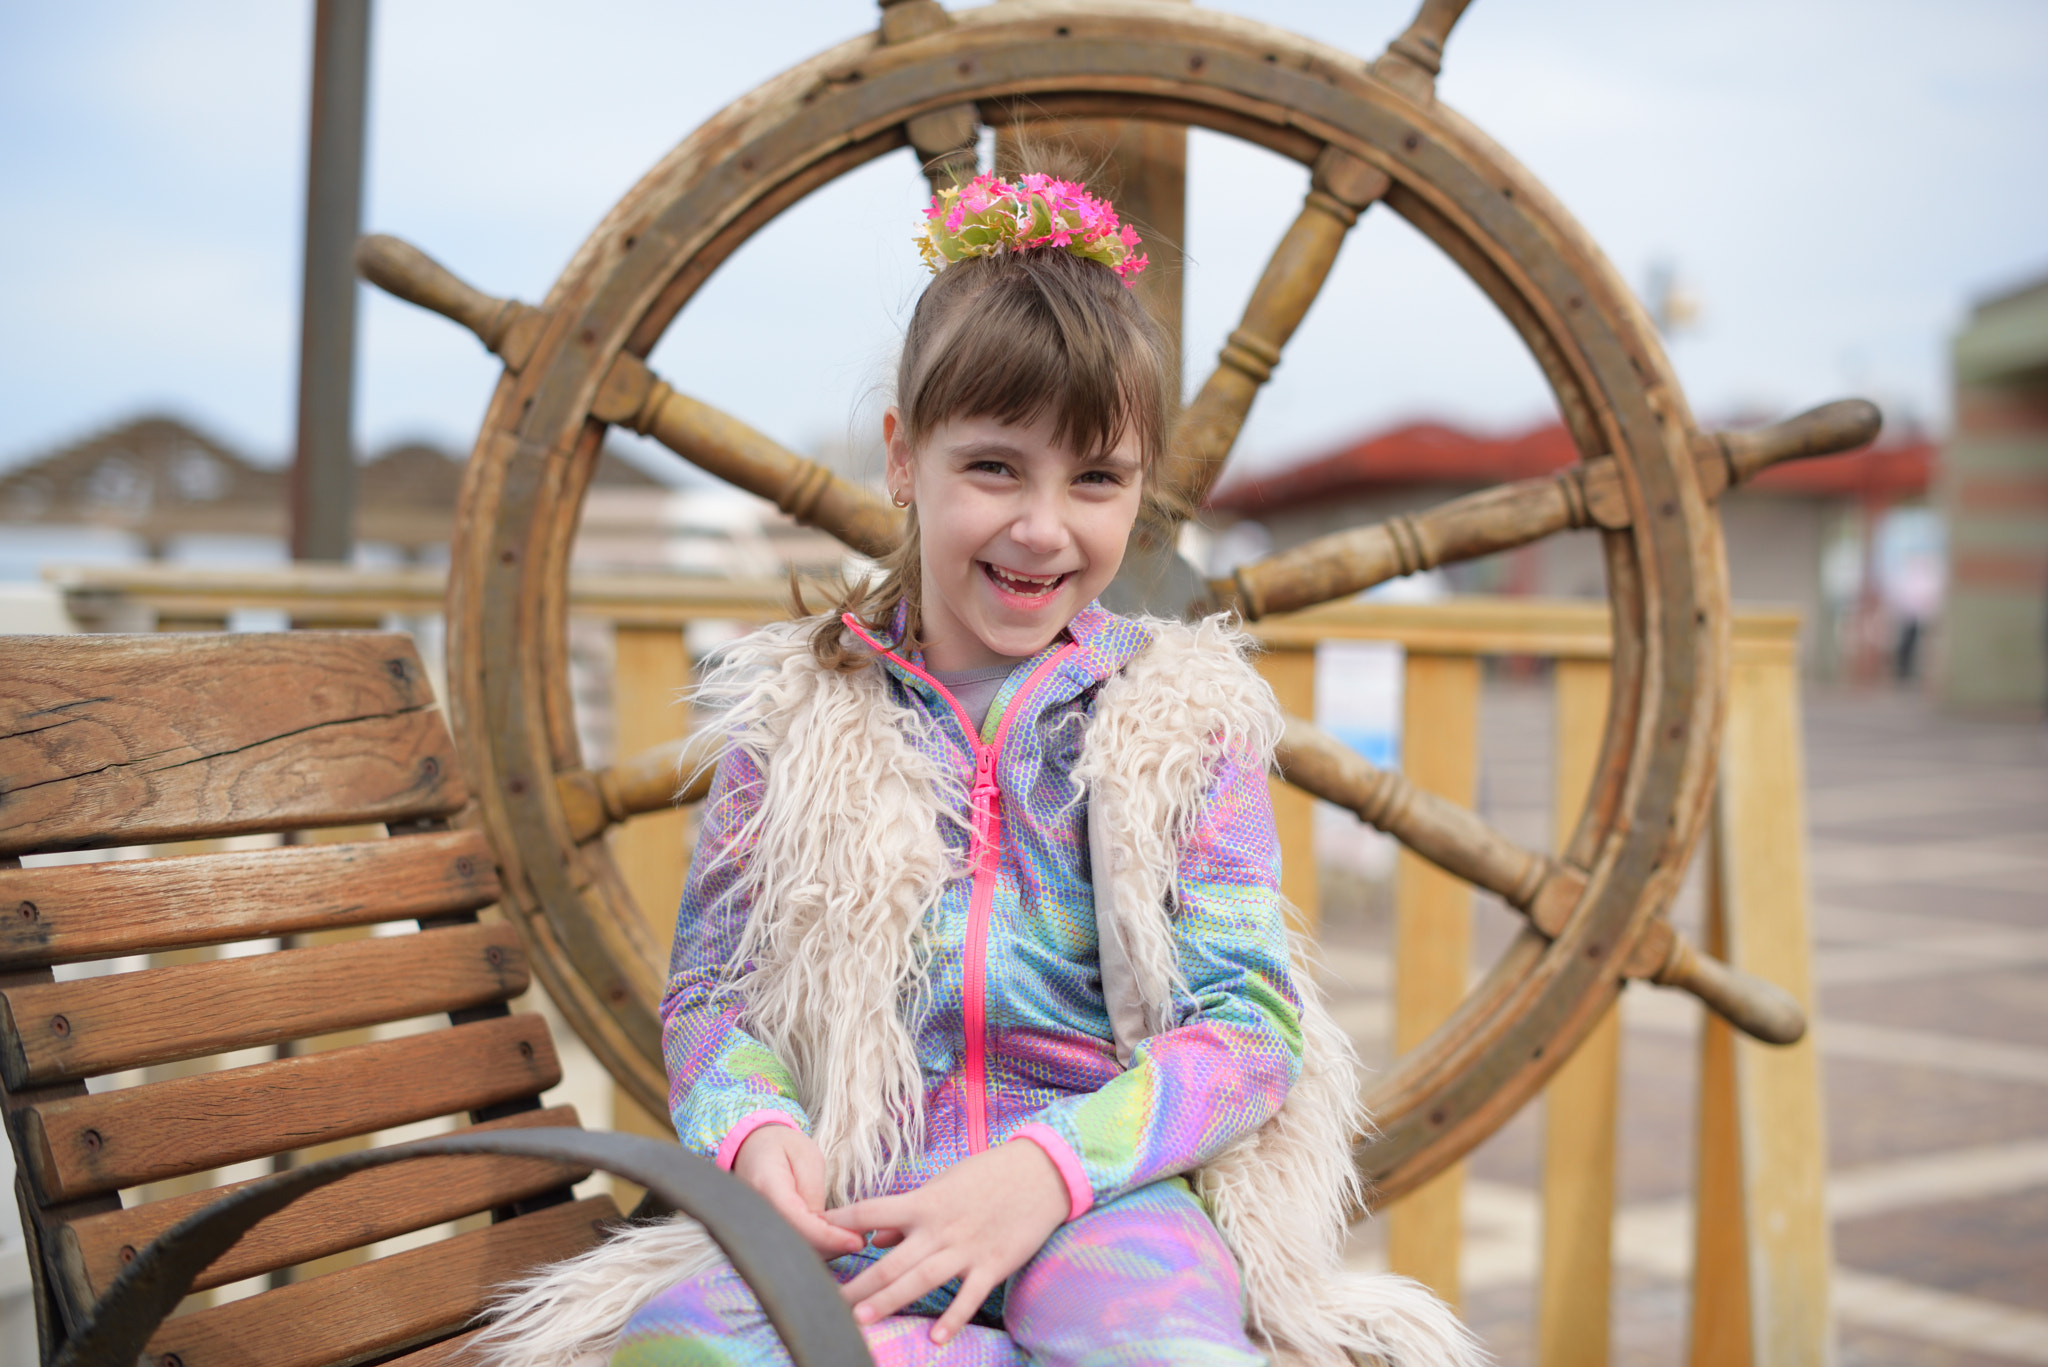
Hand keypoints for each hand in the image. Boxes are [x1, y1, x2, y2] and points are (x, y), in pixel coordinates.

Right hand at [731, 1124, 865, 1259]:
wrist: (752, 1148)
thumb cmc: (781, 1147)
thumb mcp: (806, 1156)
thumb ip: (813, 1191)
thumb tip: (823, 1226)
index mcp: (766, 1187)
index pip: (798, 1223)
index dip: (828, 1237)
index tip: (857, 1241)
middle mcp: (755, 1213)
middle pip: (796, 1243)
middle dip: (831, 1248)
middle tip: (860, 1240)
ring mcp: (756, 1226)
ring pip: (793, 1250)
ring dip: (824, 1251)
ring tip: (850, 1238)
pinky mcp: (764, 1233)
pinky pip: (789, 1245)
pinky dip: (813, 1248)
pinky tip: (833, 1239)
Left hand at [823, 1140, 1070, 1344]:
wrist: (1040, 1172)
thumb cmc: (988, 1174)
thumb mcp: (944, 1184)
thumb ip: (908, 1212)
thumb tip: (876, 1235)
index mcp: (923, 1202)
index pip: (870, 1212)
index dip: (840, 1224)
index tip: (813, 1234)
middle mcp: (939, 1227)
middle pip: (890, 1260)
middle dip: (859, 1284)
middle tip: (829, 1304)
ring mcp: (966, 1248)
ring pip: (920, 1280)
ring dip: (890, 1301)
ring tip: (861, 1320)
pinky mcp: (993, 1264)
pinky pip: (969, 1296)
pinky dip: (953, 1318)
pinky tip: (936, 1338)